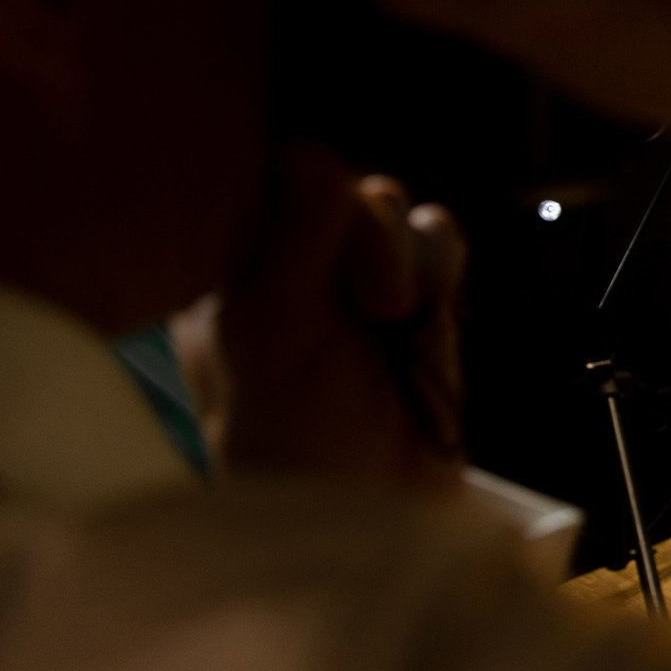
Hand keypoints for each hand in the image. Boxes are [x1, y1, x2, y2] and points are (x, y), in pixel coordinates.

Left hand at [216, 145, 466, 490]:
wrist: (373, 508)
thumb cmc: (296, 434)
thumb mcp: (269, 332)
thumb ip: (291, 241)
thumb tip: (320, 162)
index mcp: (229, 263)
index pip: (270, 175)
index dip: (309, 201)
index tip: (319, 257)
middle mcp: (290, 259)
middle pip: (342, 184)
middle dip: (367, 242)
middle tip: (369, 308)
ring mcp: (355, 275)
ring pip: (394, 207)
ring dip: (406, 263)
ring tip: (394, 324)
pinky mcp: (416, 293)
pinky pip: (440, 234)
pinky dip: (441, 270)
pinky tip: (425, 321)